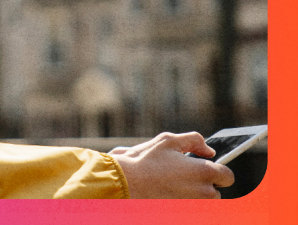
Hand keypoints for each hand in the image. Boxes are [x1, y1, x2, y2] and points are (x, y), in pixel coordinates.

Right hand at [111, 132, 234, 198]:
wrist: (126, 183)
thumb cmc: (147, 160)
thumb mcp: (169, 140)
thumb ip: (194, 140)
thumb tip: (209, 151)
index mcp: (204, 172)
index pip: (228, 176)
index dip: (219, 171)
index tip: (208, 169)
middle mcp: (204, 192)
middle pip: (217, 192)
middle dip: (206, 185)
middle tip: (185, 177)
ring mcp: (194, 206)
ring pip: (204, 202)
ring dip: (196, 196)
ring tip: (175, 186)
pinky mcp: (184, 214)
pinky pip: (191, 208)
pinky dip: (184, 202)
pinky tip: (169, 194)